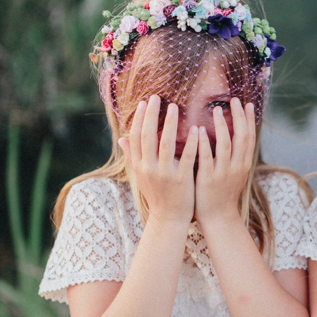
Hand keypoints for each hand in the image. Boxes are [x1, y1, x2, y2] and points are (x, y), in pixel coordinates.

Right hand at [117, 95, 196, 222]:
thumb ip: (132, 156)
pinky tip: (195, 128)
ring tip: (175, 106)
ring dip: (169, 123)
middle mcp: (149, 168)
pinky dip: (190, 142)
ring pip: (165, 144)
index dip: (140, 119)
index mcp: (140, 166)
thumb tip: (121, 138)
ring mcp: (165, 174)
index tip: (144, 102)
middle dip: (152, 115)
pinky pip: (186, 157)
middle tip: (157, 97)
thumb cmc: (157, 195)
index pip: (137, 137)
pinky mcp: (181, 179)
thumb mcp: (141, 176)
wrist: (169, 219)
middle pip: (148, 137)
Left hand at [194, 98, 255, 223]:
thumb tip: (232, 135)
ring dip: (222, 126)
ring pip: (226, 145)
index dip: (249, 120)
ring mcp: (224, 173)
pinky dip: (204, 143)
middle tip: (235, 100)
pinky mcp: (209, 179)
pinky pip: (207, 158)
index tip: (247, 104)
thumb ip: (234, 155)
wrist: (218, 218)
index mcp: (244, 164)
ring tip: (217, 110)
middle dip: (239, 117)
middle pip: (242, 137)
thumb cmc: (222, 193)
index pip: (249, 137)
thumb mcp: (233, 173)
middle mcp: (237, 166)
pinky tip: (199, 130)